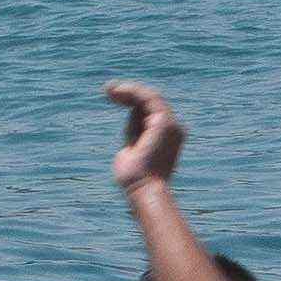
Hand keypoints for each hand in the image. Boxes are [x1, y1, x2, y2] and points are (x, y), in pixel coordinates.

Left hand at [105, 79, 185, 193]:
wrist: (144, 190)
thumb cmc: (135, 180)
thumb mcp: (132, 151)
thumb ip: (133, 136)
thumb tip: (131, 126)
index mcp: (167, 137)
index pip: (150, 111)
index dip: (132, 102)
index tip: (113, 98)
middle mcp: (173, 129)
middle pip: (152, 101)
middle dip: (130, 93)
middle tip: (108, 90)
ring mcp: (171, 126)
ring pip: (151, 97)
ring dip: (129, 90)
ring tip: (108, 89)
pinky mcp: (164, 123)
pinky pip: (149, 98)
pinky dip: (132, 92)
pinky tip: (117, 91)